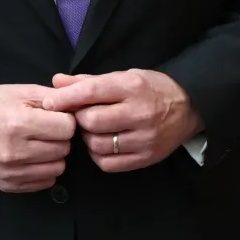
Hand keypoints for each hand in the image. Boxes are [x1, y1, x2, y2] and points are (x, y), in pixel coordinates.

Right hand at [0, 84, 77, 192]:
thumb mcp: (23, 92)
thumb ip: (54, 98)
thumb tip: (80, 107)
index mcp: (18, 123)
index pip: (66, 128)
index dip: (65, 120)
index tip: (55, 117)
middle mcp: (14, 151)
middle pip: (64, 149)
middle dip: (60, 137)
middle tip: (46, 130)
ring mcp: (11, 172)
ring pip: (57, 168)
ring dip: (54, 155)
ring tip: (39, 143)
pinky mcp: (8, 185)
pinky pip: (45, 182)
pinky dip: (44, 170)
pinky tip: (33, 157)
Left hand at [45, 69, 201, 171]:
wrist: (189, 106)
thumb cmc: (151, 88)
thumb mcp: (123, 76)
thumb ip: (88, 81)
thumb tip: (56, 82)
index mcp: (132, 87)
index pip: (92, 92)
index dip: (66, 98)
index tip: (50, 103)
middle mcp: (139, 113)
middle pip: (91, 122)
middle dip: (80, 119)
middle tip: (82, 116)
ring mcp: (144, 138)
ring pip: (97, 145)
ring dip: (88, 138)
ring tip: (95, 130)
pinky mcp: (146, 158)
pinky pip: (107, 163)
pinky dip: (98, 155)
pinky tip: (103, 144)